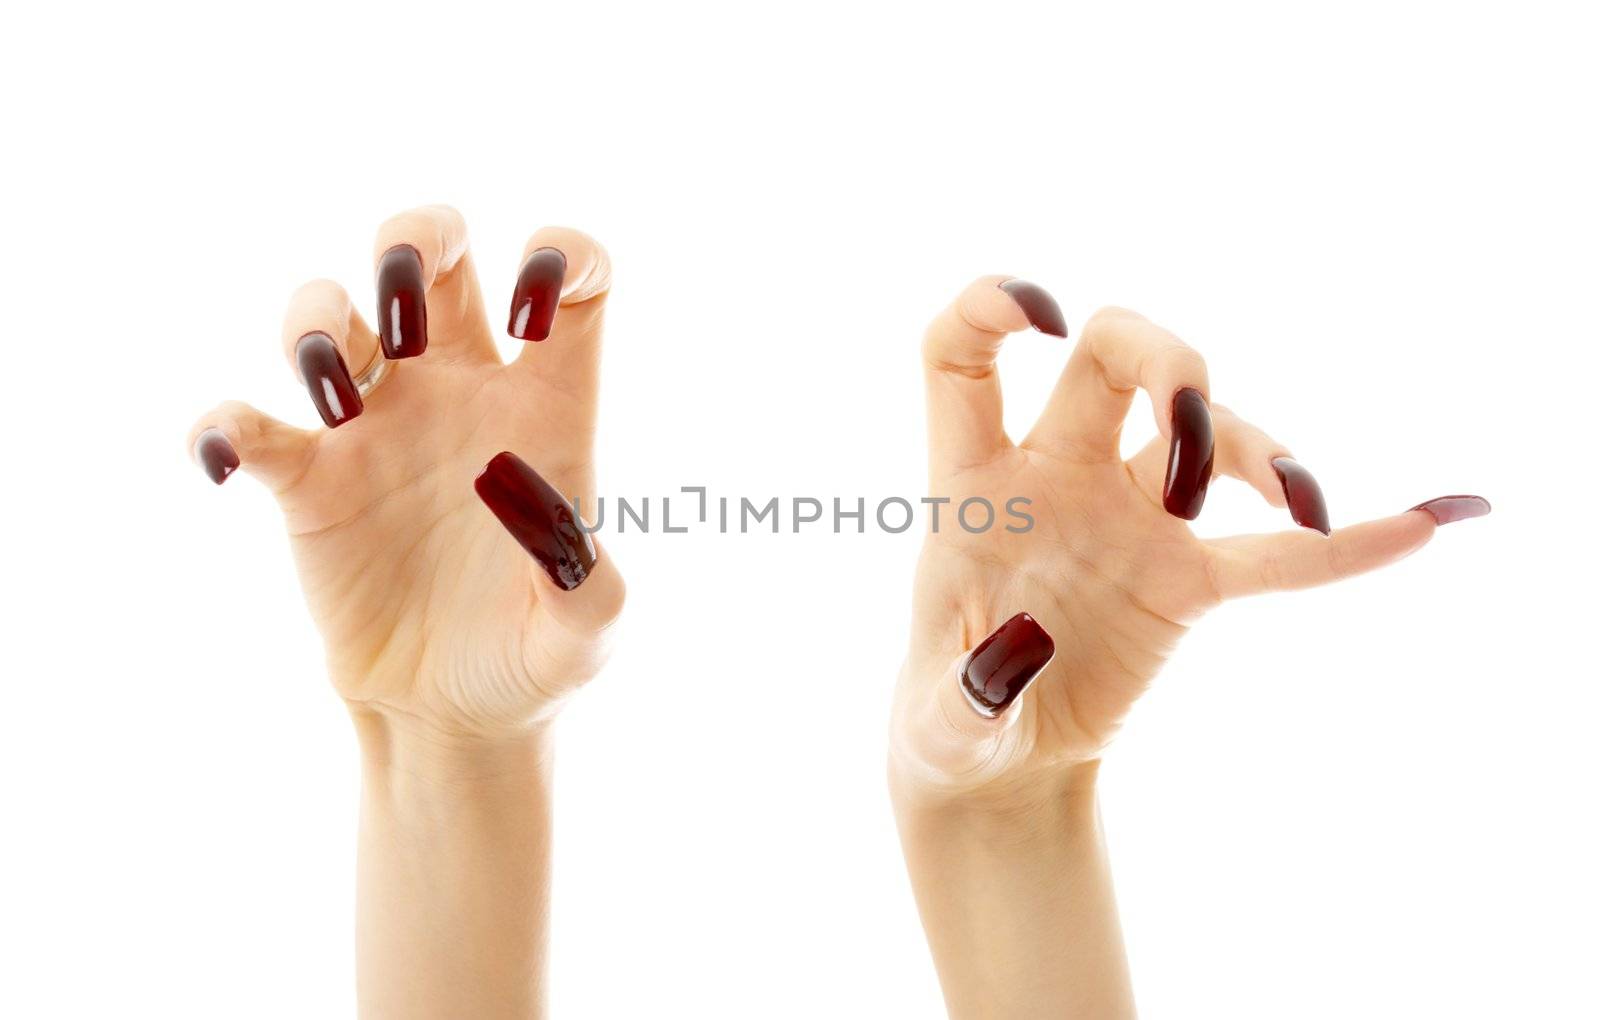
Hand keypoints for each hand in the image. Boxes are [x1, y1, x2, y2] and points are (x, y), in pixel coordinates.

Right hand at [188, 206, 624, 741]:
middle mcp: (459, 394)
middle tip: (407, 314)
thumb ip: (587, 583)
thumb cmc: (533, 658)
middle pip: (437, 260)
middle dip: (418, 238)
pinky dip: (225, 426)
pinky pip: (249, 423)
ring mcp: (378, 427)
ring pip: (332, 314)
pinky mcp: (308, 480)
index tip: (534, 301)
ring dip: (318, 320)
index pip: (572, 289)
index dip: (566, 258)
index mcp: (545, 408)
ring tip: (336, 394)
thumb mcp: (583, 635)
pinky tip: (228, 459)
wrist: (452, 714)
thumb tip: (542, 516)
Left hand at [892, 278, 1487, 804]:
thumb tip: (1022, 648)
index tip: (1044, 316)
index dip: (990, 311)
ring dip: (1252, 452)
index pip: (963, 360)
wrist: (1004, 761)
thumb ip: (965, 693)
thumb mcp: (943, 722)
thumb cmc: (952, 719)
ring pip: (1202, 442)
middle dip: (1164, 364)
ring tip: (1298, 503)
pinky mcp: (1184, 581)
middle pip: (1110, 360)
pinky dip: (1340, 547)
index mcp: (974, 486)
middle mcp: (1056, 477)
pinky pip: (1273, 555)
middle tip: (1192, 423)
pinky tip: (1419, 527)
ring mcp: (1127, 519)